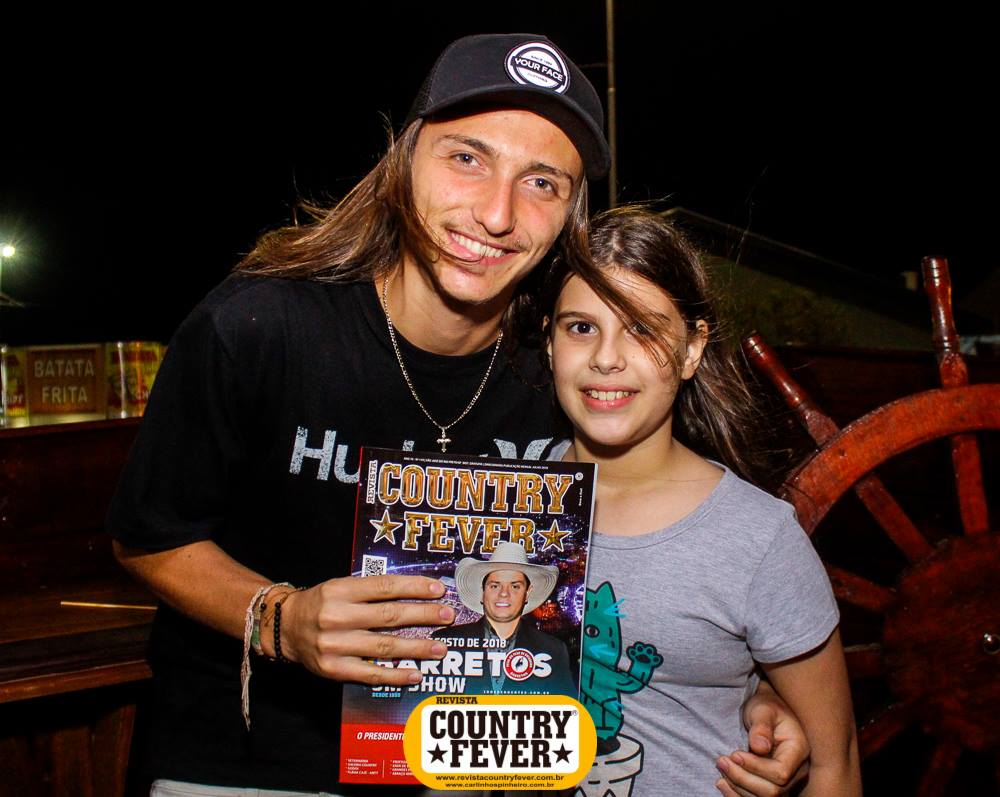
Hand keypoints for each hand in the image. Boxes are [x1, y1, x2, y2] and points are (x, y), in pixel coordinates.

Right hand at [275, 574, 453, 685]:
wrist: (283, 627)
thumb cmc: (320, 603)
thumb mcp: (340, 587)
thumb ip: (371, 590)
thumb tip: (414, 592)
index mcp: (340, 590)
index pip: (385, 587)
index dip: (414, 587)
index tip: (439, 590)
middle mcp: (337, 616)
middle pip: (389, 616)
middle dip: (423, 615)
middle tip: (447, 616)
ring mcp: (334, 645)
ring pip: (384, 646)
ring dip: (417, 648)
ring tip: (440, 647)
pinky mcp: (333, 669)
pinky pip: (371, 674)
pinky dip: (396, 675)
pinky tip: (416, 673)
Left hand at [715, 687, 809, 795]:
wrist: (767, 712)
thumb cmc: (766, 707)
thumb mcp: (763, 709)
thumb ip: (762, 726)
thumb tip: (759, 748)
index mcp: (799, 750)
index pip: (780, 773)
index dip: (755, 768)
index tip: (734, 754)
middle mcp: (798, 771)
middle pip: (772, 791)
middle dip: (742, 779)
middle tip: (721, 761)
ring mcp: (788, 782)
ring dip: (738, 788)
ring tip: (721, 769)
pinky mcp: (774, 785)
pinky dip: (738, 795)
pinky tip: (723, 784)